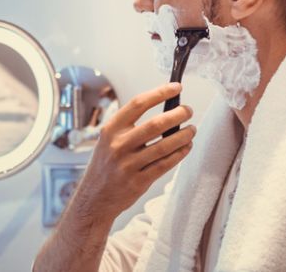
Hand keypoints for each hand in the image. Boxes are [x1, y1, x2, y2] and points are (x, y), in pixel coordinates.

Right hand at [72, 82, 195, 221]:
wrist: (93, 197)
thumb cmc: (105, 165)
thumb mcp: (108, 140)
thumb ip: (129, 126)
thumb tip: (162, 109)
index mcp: (111, 130)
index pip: (138, 104)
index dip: (159, 93)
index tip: (176, 87)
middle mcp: (118, 145)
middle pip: (155, 124)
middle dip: (178, 114)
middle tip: (188, 110)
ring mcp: (128, 164)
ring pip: (164, 145)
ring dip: (183, 135)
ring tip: (192, 129)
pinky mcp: (138, 182)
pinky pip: (165, 164)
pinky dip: (179, 154)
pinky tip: (186, 147)